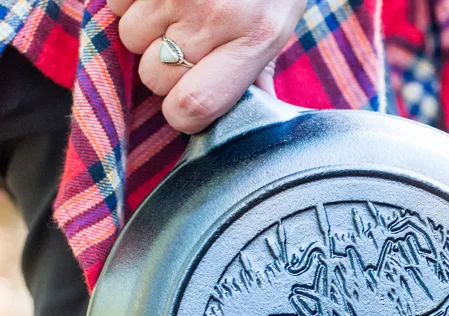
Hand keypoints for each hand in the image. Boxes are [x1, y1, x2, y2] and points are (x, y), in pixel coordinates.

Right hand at [108, 0, 306, 133]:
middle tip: (184, 45)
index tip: (187, 104)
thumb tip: (251, 118)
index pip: (193, 106)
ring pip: (129, 37)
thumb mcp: (279, 24)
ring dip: (145, 30)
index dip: (181, 114)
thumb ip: (258, 73)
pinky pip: (116, 1)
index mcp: (253, 39)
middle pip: (154, 76)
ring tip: (176, 7)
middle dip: (162, 69)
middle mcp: (215, 13)